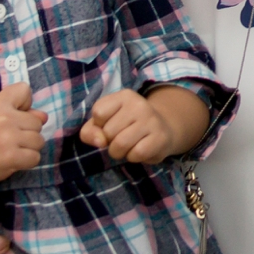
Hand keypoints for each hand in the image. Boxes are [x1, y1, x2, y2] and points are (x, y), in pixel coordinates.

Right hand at [0, 81, 44, 203]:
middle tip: (10, 139)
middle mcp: (4, 119)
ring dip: (29, 148)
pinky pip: (35, 157)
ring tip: (13, 149)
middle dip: (28, 132)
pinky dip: (28, 161)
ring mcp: (8, 138)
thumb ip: (20, 112)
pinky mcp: (11, 157)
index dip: (24, 104)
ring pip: (39, 141)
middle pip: (37, 122)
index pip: (24, 89)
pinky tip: (14, 160)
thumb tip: (44, 117)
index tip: (13, 115)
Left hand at [81, 87, 206, 163]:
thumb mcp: (105, 122)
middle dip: (110, 142)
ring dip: (119, 152)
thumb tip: (99, 142)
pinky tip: (139, 150)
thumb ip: (90, 131)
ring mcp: (151, 120)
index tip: (110, 124)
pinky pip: (136, 154)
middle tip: (121, 138)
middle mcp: (139, 104)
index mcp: (124, 96)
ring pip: (120, 144)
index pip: (99, 112)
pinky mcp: (160, 138)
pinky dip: (133, 157)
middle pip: (108, 132)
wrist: (163, 129)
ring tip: (128, 146)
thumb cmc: (127, 126)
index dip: (99, 124)